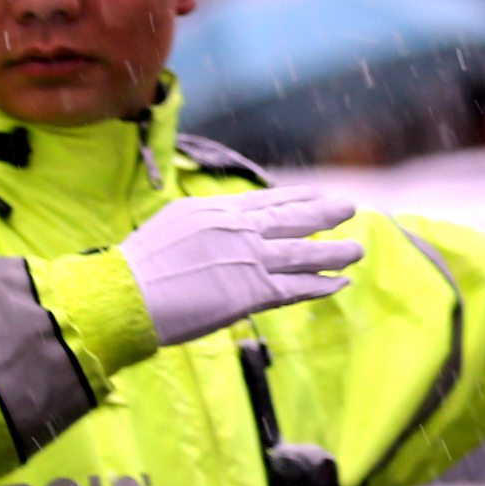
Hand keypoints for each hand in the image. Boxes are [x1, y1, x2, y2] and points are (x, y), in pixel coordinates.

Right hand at [121, 188, 364, 347]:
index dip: (297, 197)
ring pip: (303, 253)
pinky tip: (339, 282)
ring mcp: (247, 259)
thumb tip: (223, 228)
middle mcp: (237, 228)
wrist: (127, 293)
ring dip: (333, 251)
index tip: (319, 193)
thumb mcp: (174, 225)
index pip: (267, 200)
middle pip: (292, 218)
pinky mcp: (251, 291)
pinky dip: (320, 284)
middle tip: (349, 207)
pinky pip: (295, 287)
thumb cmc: (140, 267)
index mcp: (216, 209)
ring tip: (357, 249)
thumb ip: (206, 224)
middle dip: (324, 212)